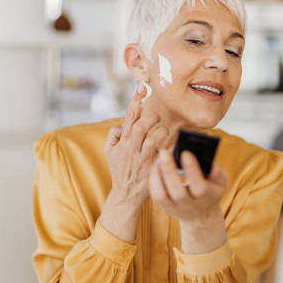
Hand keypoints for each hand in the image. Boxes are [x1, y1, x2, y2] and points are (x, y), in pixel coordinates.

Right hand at [99, 84, 167, 240]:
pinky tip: (172, 143)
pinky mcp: (152, 168)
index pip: (129, 116)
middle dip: (150, 116)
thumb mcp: (109, 152)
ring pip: (151, 138)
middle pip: (140, 125)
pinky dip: (167, 146)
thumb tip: (121, 123)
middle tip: (157, 115)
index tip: (142, 87)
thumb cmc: (120, 169)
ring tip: (163, 129)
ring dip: (159, 130)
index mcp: (122, 141)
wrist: (125, 194)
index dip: (135, 100)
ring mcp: (141, 158)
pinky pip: (162, 153)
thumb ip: (113, 134)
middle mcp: (131, 148)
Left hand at [149, 149, 227, 252]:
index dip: (192, 170)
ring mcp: (176, 208)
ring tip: (159, 158)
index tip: (185, 153)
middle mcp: (190, 205)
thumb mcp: (220, 183)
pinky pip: (155, 194)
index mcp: (206, 197)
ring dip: (157, 175)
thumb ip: (217, 173)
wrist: (201, 213)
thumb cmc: (210, 191)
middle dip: (169, 170)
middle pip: (177, 192)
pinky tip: (156, 166)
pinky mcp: (165, 207)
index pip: (200, 186)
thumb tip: (213, 165)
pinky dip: (153, 179)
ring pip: (162, 195)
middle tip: (164, 152)